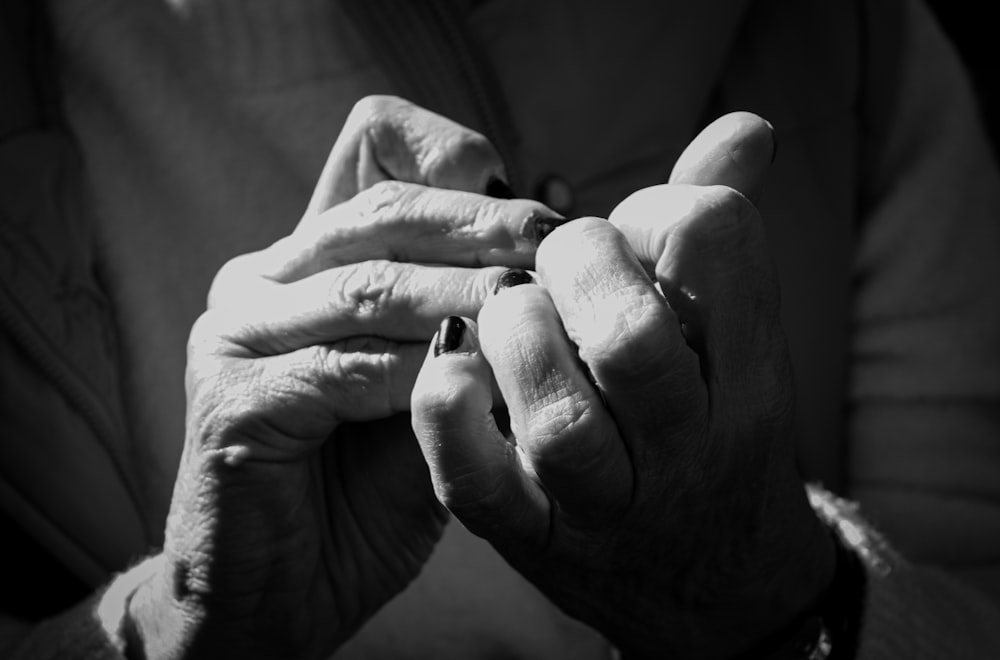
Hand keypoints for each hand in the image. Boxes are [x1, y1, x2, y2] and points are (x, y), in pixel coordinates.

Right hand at [129, 96, 560, 657]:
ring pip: (371, 283)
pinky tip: (478, 381)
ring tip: (533, 307)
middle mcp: (265, 277)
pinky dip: (423, 371)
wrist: (285, 593)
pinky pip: (347, 367)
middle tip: (556, 243)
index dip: (461, 166)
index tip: (542, 213)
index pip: (376, 146)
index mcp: (311, 257)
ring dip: (464, 294)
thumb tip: (563, 230)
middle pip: (384, 207)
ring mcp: (237, 330)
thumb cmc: (372, 488)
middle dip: (481, 223)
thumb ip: (474, 316)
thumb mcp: (434, 385)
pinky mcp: (233, 397)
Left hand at [410, 113, 835, 658]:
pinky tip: (444, 367)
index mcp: (753, 376)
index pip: (717, 243)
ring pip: (560, 421)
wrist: (711, 587)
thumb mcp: (739, 346)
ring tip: (504, 312)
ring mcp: (610, 505)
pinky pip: (480, 487)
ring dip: (517, 339)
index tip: (632, 229)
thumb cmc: (713, 434)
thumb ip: (722, 242)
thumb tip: (745, 125)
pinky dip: (448, 417)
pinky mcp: (535, 541)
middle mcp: (690, 447)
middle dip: (578, 266)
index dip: (660, 208)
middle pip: (633, 339)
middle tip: (552, 259)